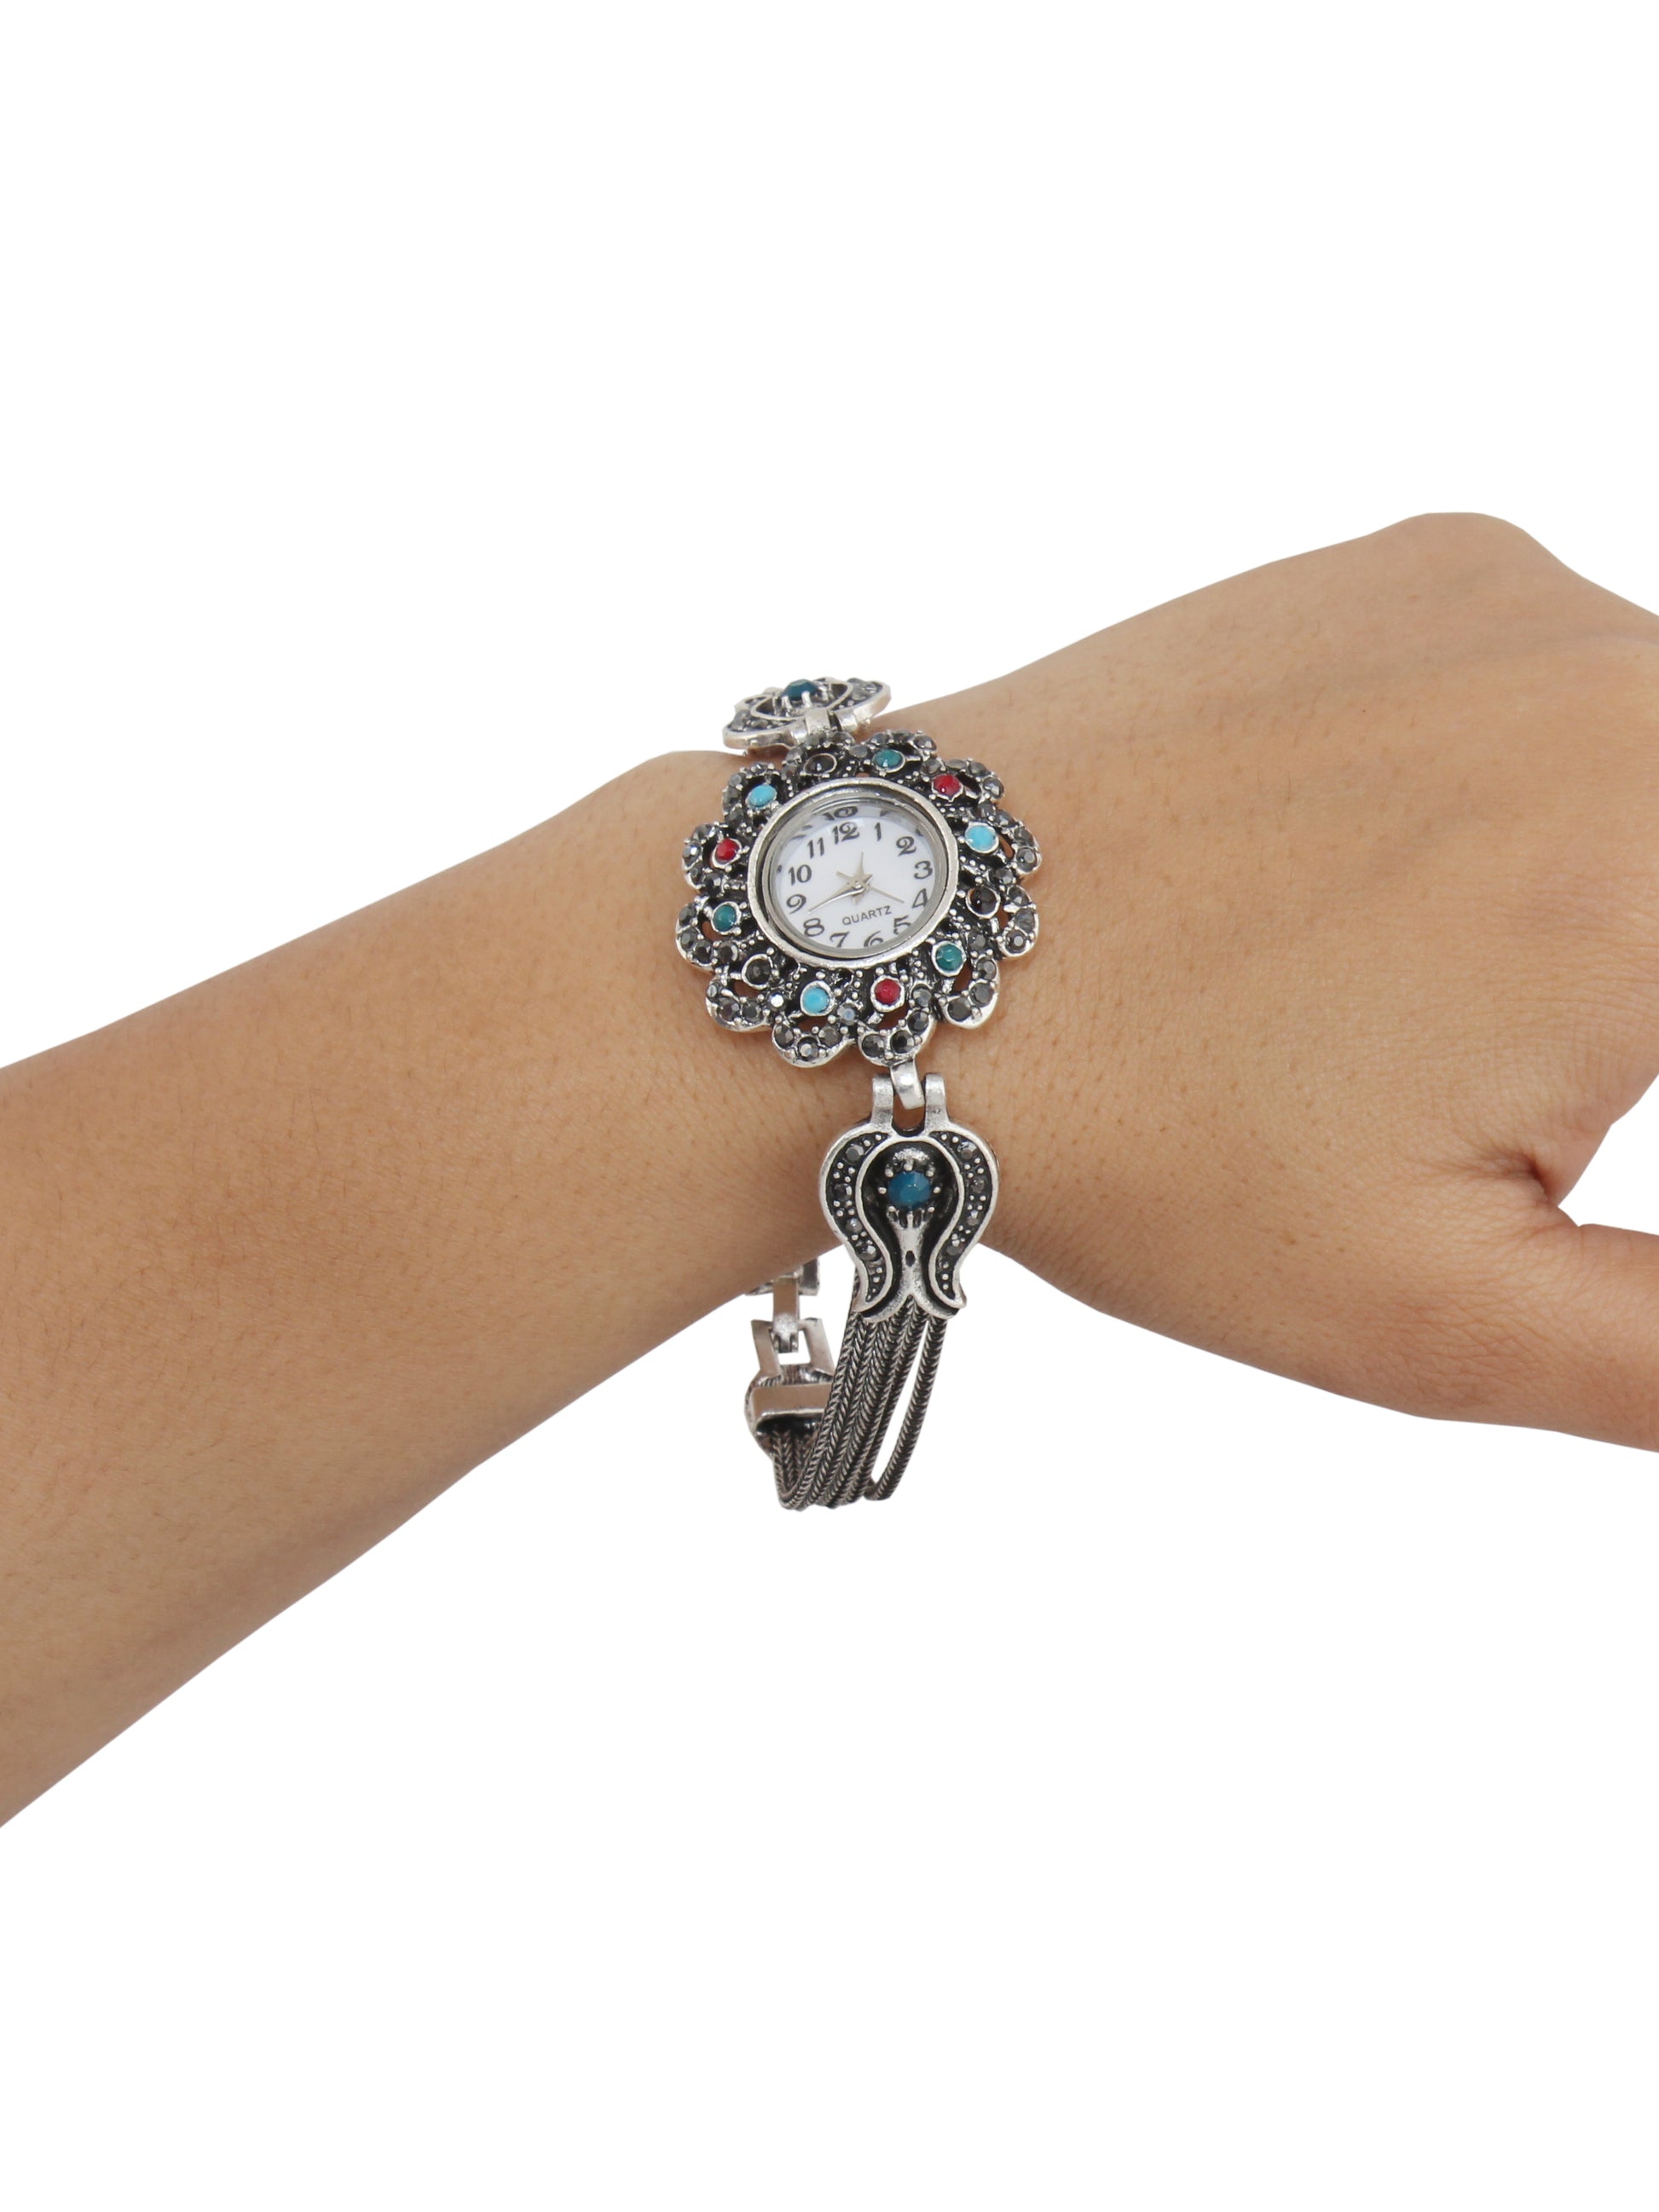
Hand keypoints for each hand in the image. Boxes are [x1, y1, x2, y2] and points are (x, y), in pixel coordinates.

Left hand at [905, 515, 1658, 1446]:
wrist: (884, 956)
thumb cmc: (1143, 1141)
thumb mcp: (1445, 1315)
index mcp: (1656, 873)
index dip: (1644, 1068)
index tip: (1575, 1106)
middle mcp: (1624, 683)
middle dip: (1644, 994)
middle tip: (1523, 1075)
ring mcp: (1522, 599)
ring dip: (1631, 892)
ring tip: (1453, 1001)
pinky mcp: (1425, 563)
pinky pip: (1587, 672)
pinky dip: (1570, 779)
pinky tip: (1410, 885)